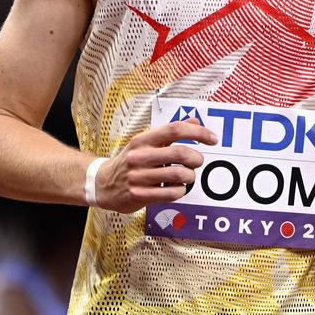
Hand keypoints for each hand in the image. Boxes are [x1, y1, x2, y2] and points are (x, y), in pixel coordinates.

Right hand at [92, 121, 216, 211]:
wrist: (102, 184)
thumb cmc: (129, 161)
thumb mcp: (145, 142)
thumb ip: (170, 132)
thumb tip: (194, 120)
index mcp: (143, 140)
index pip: (174, 129)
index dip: (197, 132)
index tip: (212, 139)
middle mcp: (140, 156)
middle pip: (180, 153)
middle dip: (197, 158)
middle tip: (198, 161)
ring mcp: (139, 176)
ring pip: (179, 174)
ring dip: (190, 176)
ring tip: (187, 176)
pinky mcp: (140, 195)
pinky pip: (172, 193)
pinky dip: (181, 190)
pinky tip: (176, 188)